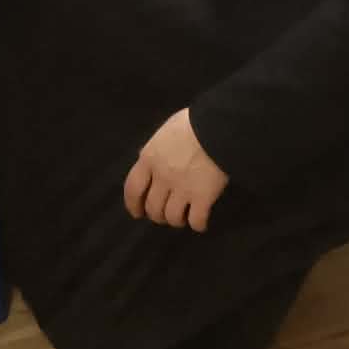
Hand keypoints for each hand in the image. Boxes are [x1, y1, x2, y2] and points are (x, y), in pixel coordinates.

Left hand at [125, 109, 227, 230]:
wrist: (216, 127)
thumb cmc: (190, 124)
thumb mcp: (164, 133)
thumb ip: (155, 151)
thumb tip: (151, 163)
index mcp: (149, 159)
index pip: (132, 188)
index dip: (133, 204)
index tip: (137, 213)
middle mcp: (162, 177)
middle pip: (153, 207)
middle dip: (157, 215)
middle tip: (164, 214)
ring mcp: (182, 189)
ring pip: (172, 218)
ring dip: (177, 220)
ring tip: (183, 216)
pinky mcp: (203, 198)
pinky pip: (196, 221)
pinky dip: (198, 224)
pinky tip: (201, 221)